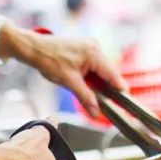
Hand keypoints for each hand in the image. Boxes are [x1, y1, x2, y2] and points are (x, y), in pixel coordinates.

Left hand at [0, 22, 128, 117]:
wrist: (35, 49)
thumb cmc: (49, 60)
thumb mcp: (69, 82)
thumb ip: (85, 97)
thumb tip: (96, 112)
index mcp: (94, 53)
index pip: (113, 74)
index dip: (119, 89)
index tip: (125, 102)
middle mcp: (95, 47)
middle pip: (108, 72)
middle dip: (106, 88)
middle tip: (106, 104)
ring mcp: (90, 47)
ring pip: (101, 69)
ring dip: (98, 82)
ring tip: (92, 94)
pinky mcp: (85, 49)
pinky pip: (94, 65)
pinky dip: (92, 76)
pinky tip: (86, 84)